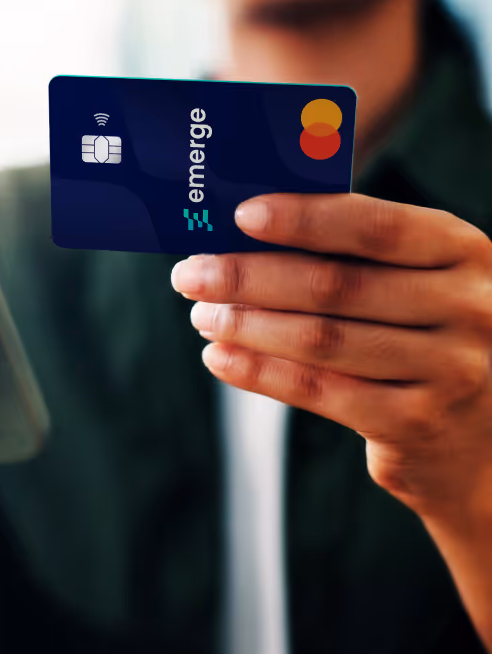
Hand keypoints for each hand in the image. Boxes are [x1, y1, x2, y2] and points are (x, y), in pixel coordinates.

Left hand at [171, 192, 491, 530]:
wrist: (479, 438)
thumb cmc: (425, 341)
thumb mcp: (417, 286)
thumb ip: (357, 260)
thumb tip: (248, 236)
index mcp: (465, 252)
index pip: (376, 227)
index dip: (305, 219)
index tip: (240, 214)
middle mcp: (467, 308)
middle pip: (336, 286)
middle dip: (250, 277)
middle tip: (191, 274)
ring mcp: (448, 370)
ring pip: (322, 340)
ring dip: (247, 325)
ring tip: (201, 316)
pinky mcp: (414, 424)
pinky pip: (319, 392)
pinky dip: (259, 373)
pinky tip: (219, 358)